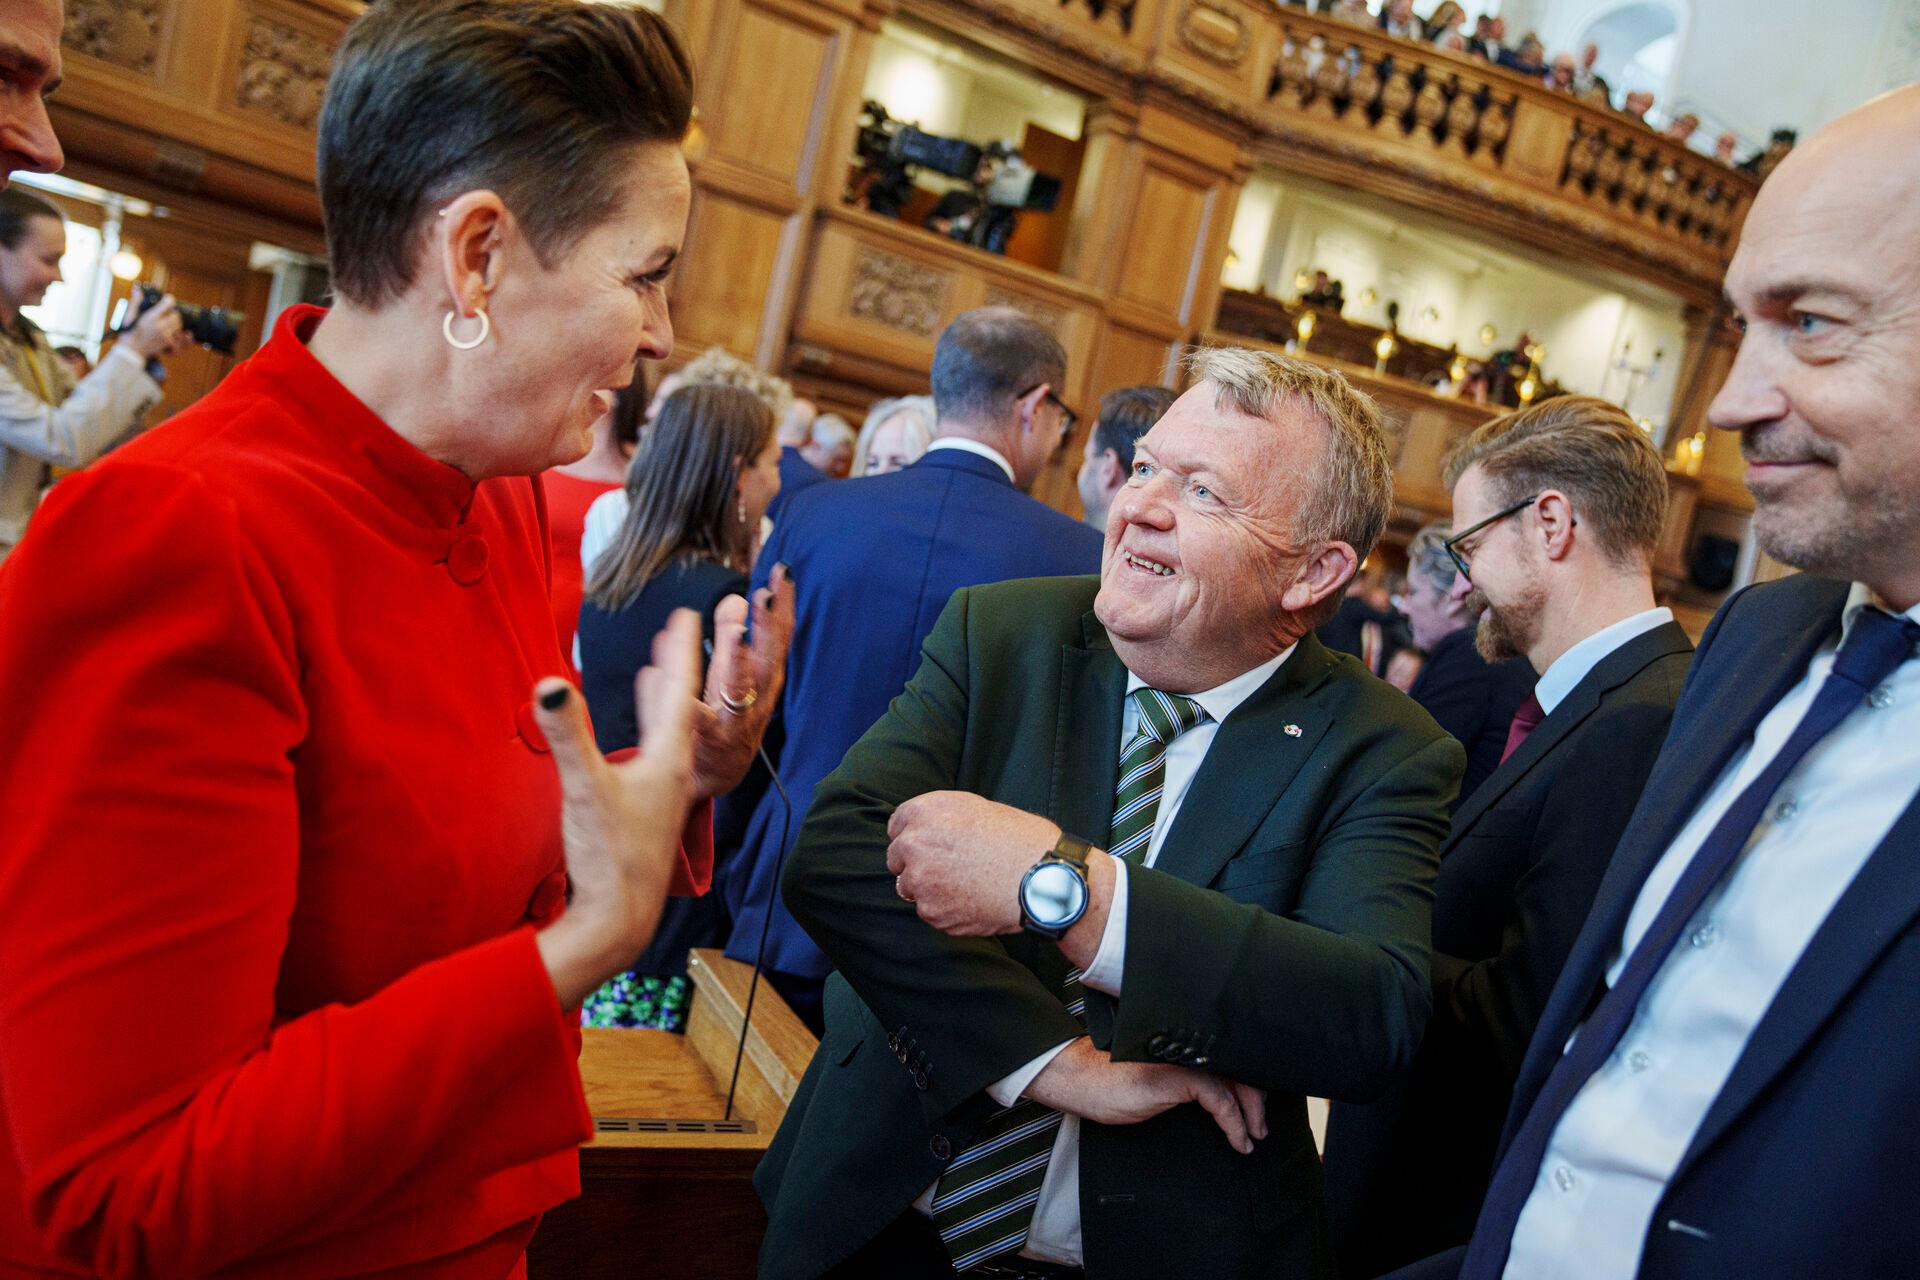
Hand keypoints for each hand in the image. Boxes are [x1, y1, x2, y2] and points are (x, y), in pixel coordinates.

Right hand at [125, 295, 190, 359]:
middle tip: (167, 312)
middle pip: (177, 315)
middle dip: (173, 312)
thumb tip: (138, 290)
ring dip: (176, 322)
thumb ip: (135, 302)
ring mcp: (166, 336)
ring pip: (179, 325)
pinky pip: (179, 337)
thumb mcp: (129, 315)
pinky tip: (174, 332)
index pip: (168, 304)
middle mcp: (160, 326)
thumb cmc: (128, 333)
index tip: (166, 300)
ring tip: (167, 322)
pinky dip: (178, 333)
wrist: (131, 351)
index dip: (169, 300)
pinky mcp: (168, 344)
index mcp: (151, 318)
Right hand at [534, 608, 703, 1006]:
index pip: (680, 692)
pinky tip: (633, 739)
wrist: (617, 920)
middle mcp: (673, 774)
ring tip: (656, 670)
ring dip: (661, 699)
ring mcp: (661, 795)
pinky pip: (651, 757)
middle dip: (677, 667)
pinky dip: (645, 733)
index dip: (683, 651)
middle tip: (682, 630)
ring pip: (666, 733)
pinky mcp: (645, 814)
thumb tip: (547, 682)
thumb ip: (566, 734)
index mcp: (668, 760)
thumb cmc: (607, 857)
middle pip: (679, 707)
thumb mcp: (582, 788)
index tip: (691, 615)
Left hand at [688, 563, 792, 797]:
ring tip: (735, 632)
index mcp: (764, 681)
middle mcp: (756, 701)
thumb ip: (733, 636)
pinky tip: (664, 672)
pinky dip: (684, 698)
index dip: (784, 606)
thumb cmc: (723, 723)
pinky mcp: (706, 743)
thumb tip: (735, 598)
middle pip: (767, 660)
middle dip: (768, 628)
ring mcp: (733, 722)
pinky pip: (694, 718)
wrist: (709, 780)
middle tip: (765, 595)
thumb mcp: (732, 676)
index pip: (780, 638)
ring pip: (737, 689)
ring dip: (737, 659)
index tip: (782, 572)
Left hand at [887, 792, 1058, 935]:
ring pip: (909, 887)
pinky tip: (972, 901)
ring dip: (929, 888)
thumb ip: (943, 818)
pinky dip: (946, 910)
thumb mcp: (977, 808)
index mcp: (926, 812)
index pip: (897, 826)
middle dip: (916, 863)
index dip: (914, 836)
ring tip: (965, 885)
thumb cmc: (1020, 840)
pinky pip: (929, 912)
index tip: (927, 845)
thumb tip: (926, 830)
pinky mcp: (931, 911)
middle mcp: (915, 843)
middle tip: (948, 868)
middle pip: (897, 858)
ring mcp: (920, 880)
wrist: (1042, 878)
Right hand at [1026, 1037, 1267, 1154]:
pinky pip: (1219, 1099)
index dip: (1250, 1081)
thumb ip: (1186, 1076)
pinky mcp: (1175, 1076)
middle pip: (1240, 1066)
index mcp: (1186, 1043)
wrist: (1078, 1077)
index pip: (1231, 1056)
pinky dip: (1234, 1122)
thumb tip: (1222, 1094)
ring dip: (1250, 1113)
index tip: (1257, 1109)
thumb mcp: (1157, 1078)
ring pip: (1236, 1082)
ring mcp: (1183, 1058)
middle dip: (1256, 1099)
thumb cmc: (1111, 1081)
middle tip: (1260, 1127)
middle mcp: (1189, 1046)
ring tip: (1253, 1136)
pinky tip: (1238, 1138)